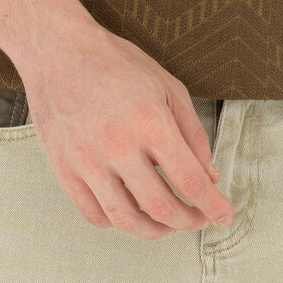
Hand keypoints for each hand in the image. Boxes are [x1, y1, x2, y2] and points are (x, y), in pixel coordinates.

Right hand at [19, 18, 236, 238]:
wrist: (58, 50)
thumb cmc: (116, 63)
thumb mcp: (167, 86)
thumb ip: (192, 133)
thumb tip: (209, 176)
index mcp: (150, 121)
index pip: (190, 181)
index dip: (212, 206)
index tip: (224, 216)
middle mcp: (118, 146)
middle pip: (161, 207)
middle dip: (188, 222)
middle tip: (198, 220)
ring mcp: (87, 161)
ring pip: (126, 220)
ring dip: (154, 232)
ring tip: (168, 226)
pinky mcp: (64, 169)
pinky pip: (93, 214)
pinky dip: (117, 223)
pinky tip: (131, 213)